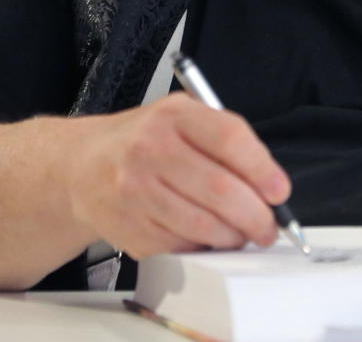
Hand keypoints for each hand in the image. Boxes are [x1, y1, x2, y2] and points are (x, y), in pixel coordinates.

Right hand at [65, 93, 290, 260]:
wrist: (82, 165)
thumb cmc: (144, 140)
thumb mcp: (182, 118)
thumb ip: (225, 140)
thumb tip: (268, 182)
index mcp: (172, 115)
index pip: (230, 139)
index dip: (262, 169)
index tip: (279, 191)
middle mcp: (150, 149)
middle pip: (220, 190)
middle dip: (256, 215)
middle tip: (268, 226)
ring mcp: (135, 191)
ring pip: (202, 225)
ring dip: (233, 236)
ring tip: (243, 234)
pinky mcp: (128, 227)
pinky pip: (180, 245)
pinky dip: (203, 246)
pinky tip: (207, 237)